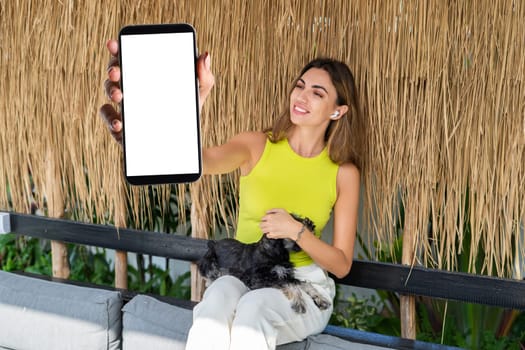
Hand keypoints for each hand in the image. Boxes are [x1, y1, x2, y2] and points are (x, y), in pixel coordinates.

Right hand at [98, 39, 215, 144]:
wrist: (186, 142)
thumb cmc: (187, 112)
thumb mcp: (198, 93)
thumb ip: (204, 77)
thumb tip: (205, 56)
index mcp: (146, 75)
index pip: (129, 57)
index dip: (118, 48)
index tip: (114, 44)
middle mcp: (132, 88)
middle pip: (115, 73)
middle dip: (112, 70)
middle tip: (117, 72)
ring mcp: (125, 107)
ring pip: (110, 94)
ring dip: (111, 92)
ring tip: (120, 96)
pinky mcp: (124, 128)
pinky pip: (111, 122)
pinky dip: (111, 120)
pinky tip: (120, 123)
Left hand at [259, 208, 302, 240]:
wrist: (293, 228)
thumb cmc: (288, 219)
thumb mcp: (282, 210)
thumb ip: (273, 210)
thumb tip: (267, 211)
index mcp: (270, 217)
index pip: (262, 218)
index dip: (264, 218)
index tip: (267, 219)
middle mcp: (268, 224)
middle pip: (261, 224)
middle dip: (262, 224)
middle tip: (266, 224)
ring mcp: (270, 230)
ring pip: (263, 230)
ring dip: (264, 229)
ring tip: (268, 228)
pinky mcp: (273, 235)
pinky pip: (267, 235)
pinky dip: (268, 234)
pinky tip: (271, 232)